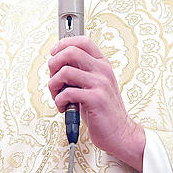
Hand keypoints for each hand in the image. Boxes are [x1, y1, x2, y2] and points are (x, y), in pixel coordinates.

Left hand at [47, 36, 145, 170]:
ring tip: (58, 96)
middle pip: (71, 51)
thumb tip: (56, 63)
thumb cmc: (102, 110)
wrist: (119, 132)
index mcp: (102, 64)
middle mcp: (102, 70)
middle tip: (54, 78)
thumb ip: (80, 71)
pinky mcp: (95, 99)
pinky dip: (59, 101)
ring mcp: (100, 84)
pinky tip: (64, 107)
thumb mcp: (94, 84)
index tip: (54, 53)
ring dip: (54, 85)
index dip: (64, 44)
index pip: (83, 41)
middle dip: (54, 64)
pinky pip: (66, 93)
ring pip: (65, 72)